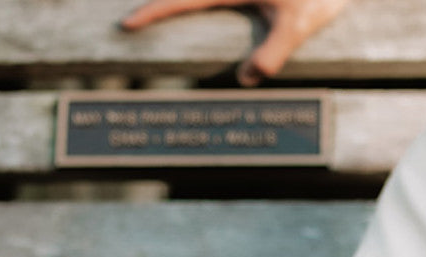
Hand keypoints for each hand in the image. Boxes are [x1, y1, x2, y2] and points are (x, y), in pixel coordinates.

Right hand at [120, 0, 350, 85]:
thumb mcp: (298, 24)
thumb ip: (273, 53)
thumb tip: (245, 81)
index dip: (153, 13)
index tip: (126, 25)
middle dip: (158, 8)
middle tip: (129, 27)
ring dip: (176, 8)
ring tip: (153, 25)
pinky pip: (209, 5)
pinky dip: (194, 12)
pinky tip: (188, 21)